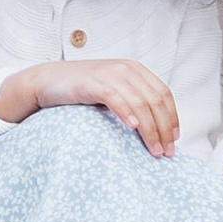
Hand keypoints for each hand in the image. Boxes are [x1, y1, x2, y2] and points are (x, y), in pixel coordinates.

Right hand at [0, 54, 181, 155]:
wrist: (48, 80)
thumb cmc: (83, 90)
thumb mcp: (114, 90)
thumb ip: (134, 100)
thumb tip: (158, 128)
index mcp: (135, 69)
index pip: (164, 94)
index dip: (173, 118)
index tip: (174, 140)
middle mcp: (126, 68)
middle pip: (156, 101)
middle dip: (164, 129)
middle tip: (167, 153)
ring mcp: (109, 74)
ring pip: (140, 103)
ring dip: (151, 130)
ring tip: (154, 150)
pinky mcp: (93, 82)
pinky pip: (116, 98)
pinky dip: (127, 113)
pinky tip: (133, 128)